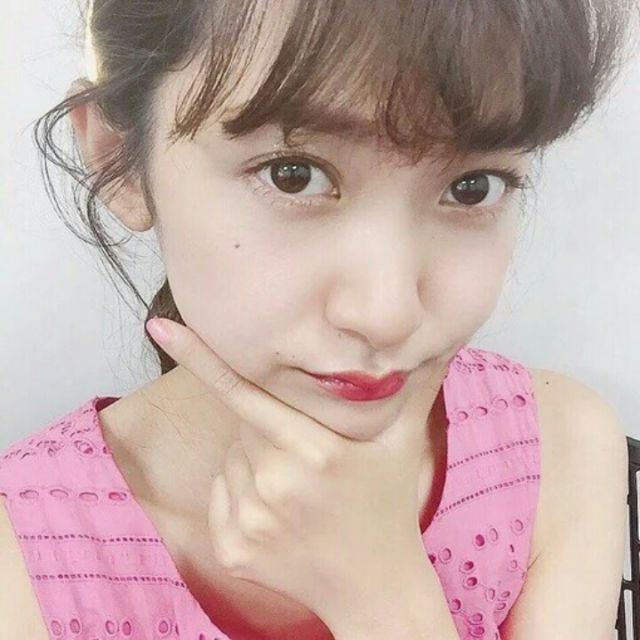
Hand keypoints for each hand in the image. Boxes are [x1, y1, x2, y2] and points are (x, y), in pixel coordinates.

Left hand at [145, 317, 435, 622]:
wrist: (375, 591)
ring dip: (253, 462)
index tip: (159, 328)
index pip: (246, 391)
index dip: (201, 357)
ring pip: (230, 461)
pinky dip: (238, 496)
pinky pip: (218, 497)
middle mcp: (276, 483)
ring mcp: (250, 520)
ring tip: (297, 486)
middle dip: (266, 426)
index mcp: (316, 450)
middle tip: (305, 451)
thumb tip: (443, 340)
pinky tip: (278, 514)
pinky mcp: (232, 549)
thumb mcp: (405, 446)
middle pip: (243, 425)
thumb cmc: (389, 509)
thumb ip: (417, 389)